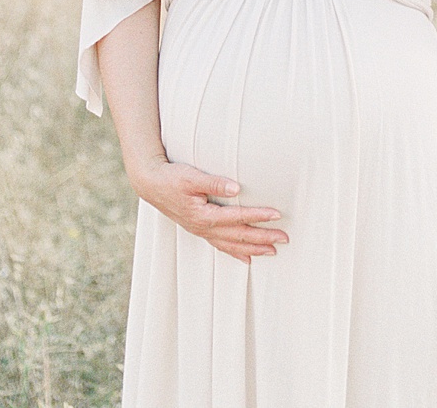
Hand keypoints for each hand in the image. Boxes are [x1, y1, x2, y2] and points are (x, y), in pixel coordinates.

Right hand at [131, 159, 288, 263]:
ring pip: (232, 245)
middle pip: (238, 236)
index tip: (277, 214)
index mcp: (203, 215)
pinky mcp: (200, 229)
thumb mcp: (190, 176)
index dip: (258, 216)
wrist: (151, 184)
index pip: (237, 217)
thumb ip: (213, 182)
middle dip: (263, 238)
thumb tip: (235, 188)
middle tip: (285, 238)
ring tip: (274, 250)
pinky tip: (248, 258)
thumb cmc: (171, 178)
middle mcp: (203, 227)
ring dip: (254, 248)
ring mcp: (201, 231)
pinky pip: (221, 246)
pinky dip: (236, 253)